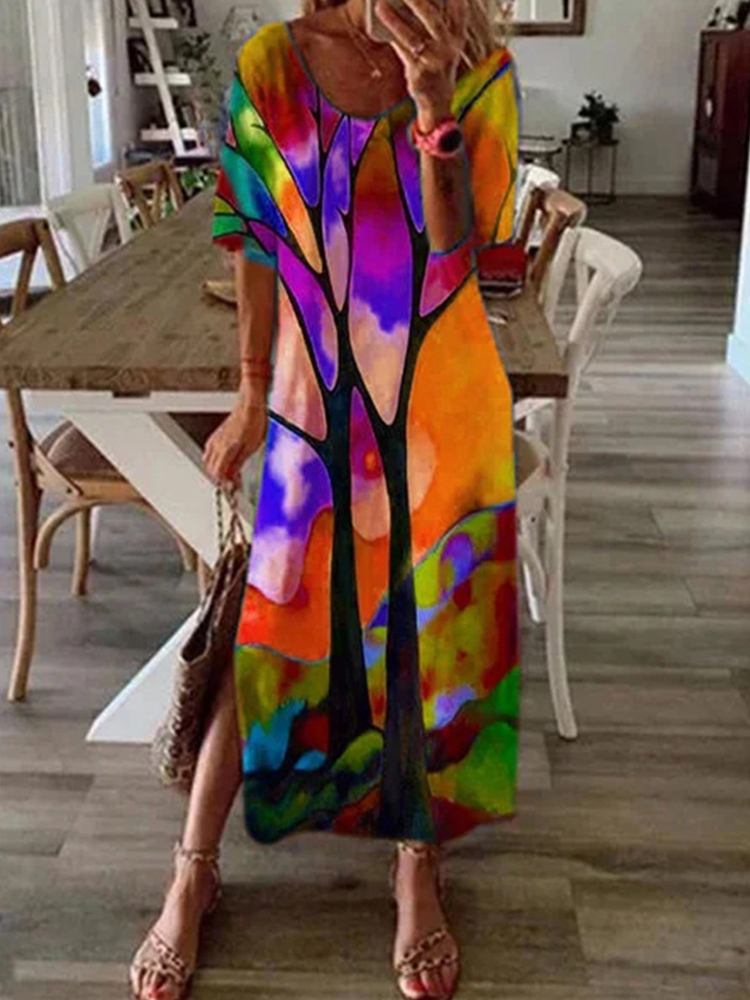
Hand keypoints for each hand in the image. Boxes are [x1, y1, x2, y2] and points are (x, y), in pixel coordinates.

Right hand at [203, 390, 266, 487]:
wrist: (250, 404)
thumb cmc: (254, 422)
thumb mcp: (251, 447)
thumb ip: (238, 464)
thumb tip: (232, 478)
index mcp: (225, 450)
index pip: (217, 474)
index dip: (225, 484)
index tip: (233, 489)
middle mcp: (216, 445)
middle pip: (211, 470)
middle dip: (221, 479)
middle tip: (234, 483)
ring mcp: (215, 440)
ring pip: (208, 462)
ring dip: (218, 470)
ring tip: (232, 473)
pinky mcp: (217, 435)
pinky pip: (210, 453)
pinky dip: (217, 460)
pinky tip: (227, 460)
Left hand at [375, 0, 467, 127]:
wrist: (438, 102)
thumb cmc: (437, 68)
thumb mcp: (446, 48)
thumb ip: (441, 27)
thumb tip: (415, 5)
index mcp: (457, 40)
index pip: (458, 14)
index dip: (455, 1)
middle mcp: (448, 49)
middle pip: (433, 20)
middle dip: (418, 2)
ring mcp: (434, 62)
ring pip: (412, 37)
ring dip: (394, 21)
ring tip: (380, 7)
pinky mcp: (419, 73)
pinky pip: (402, 51)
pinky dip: (392, 38)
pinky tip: (380, 28)